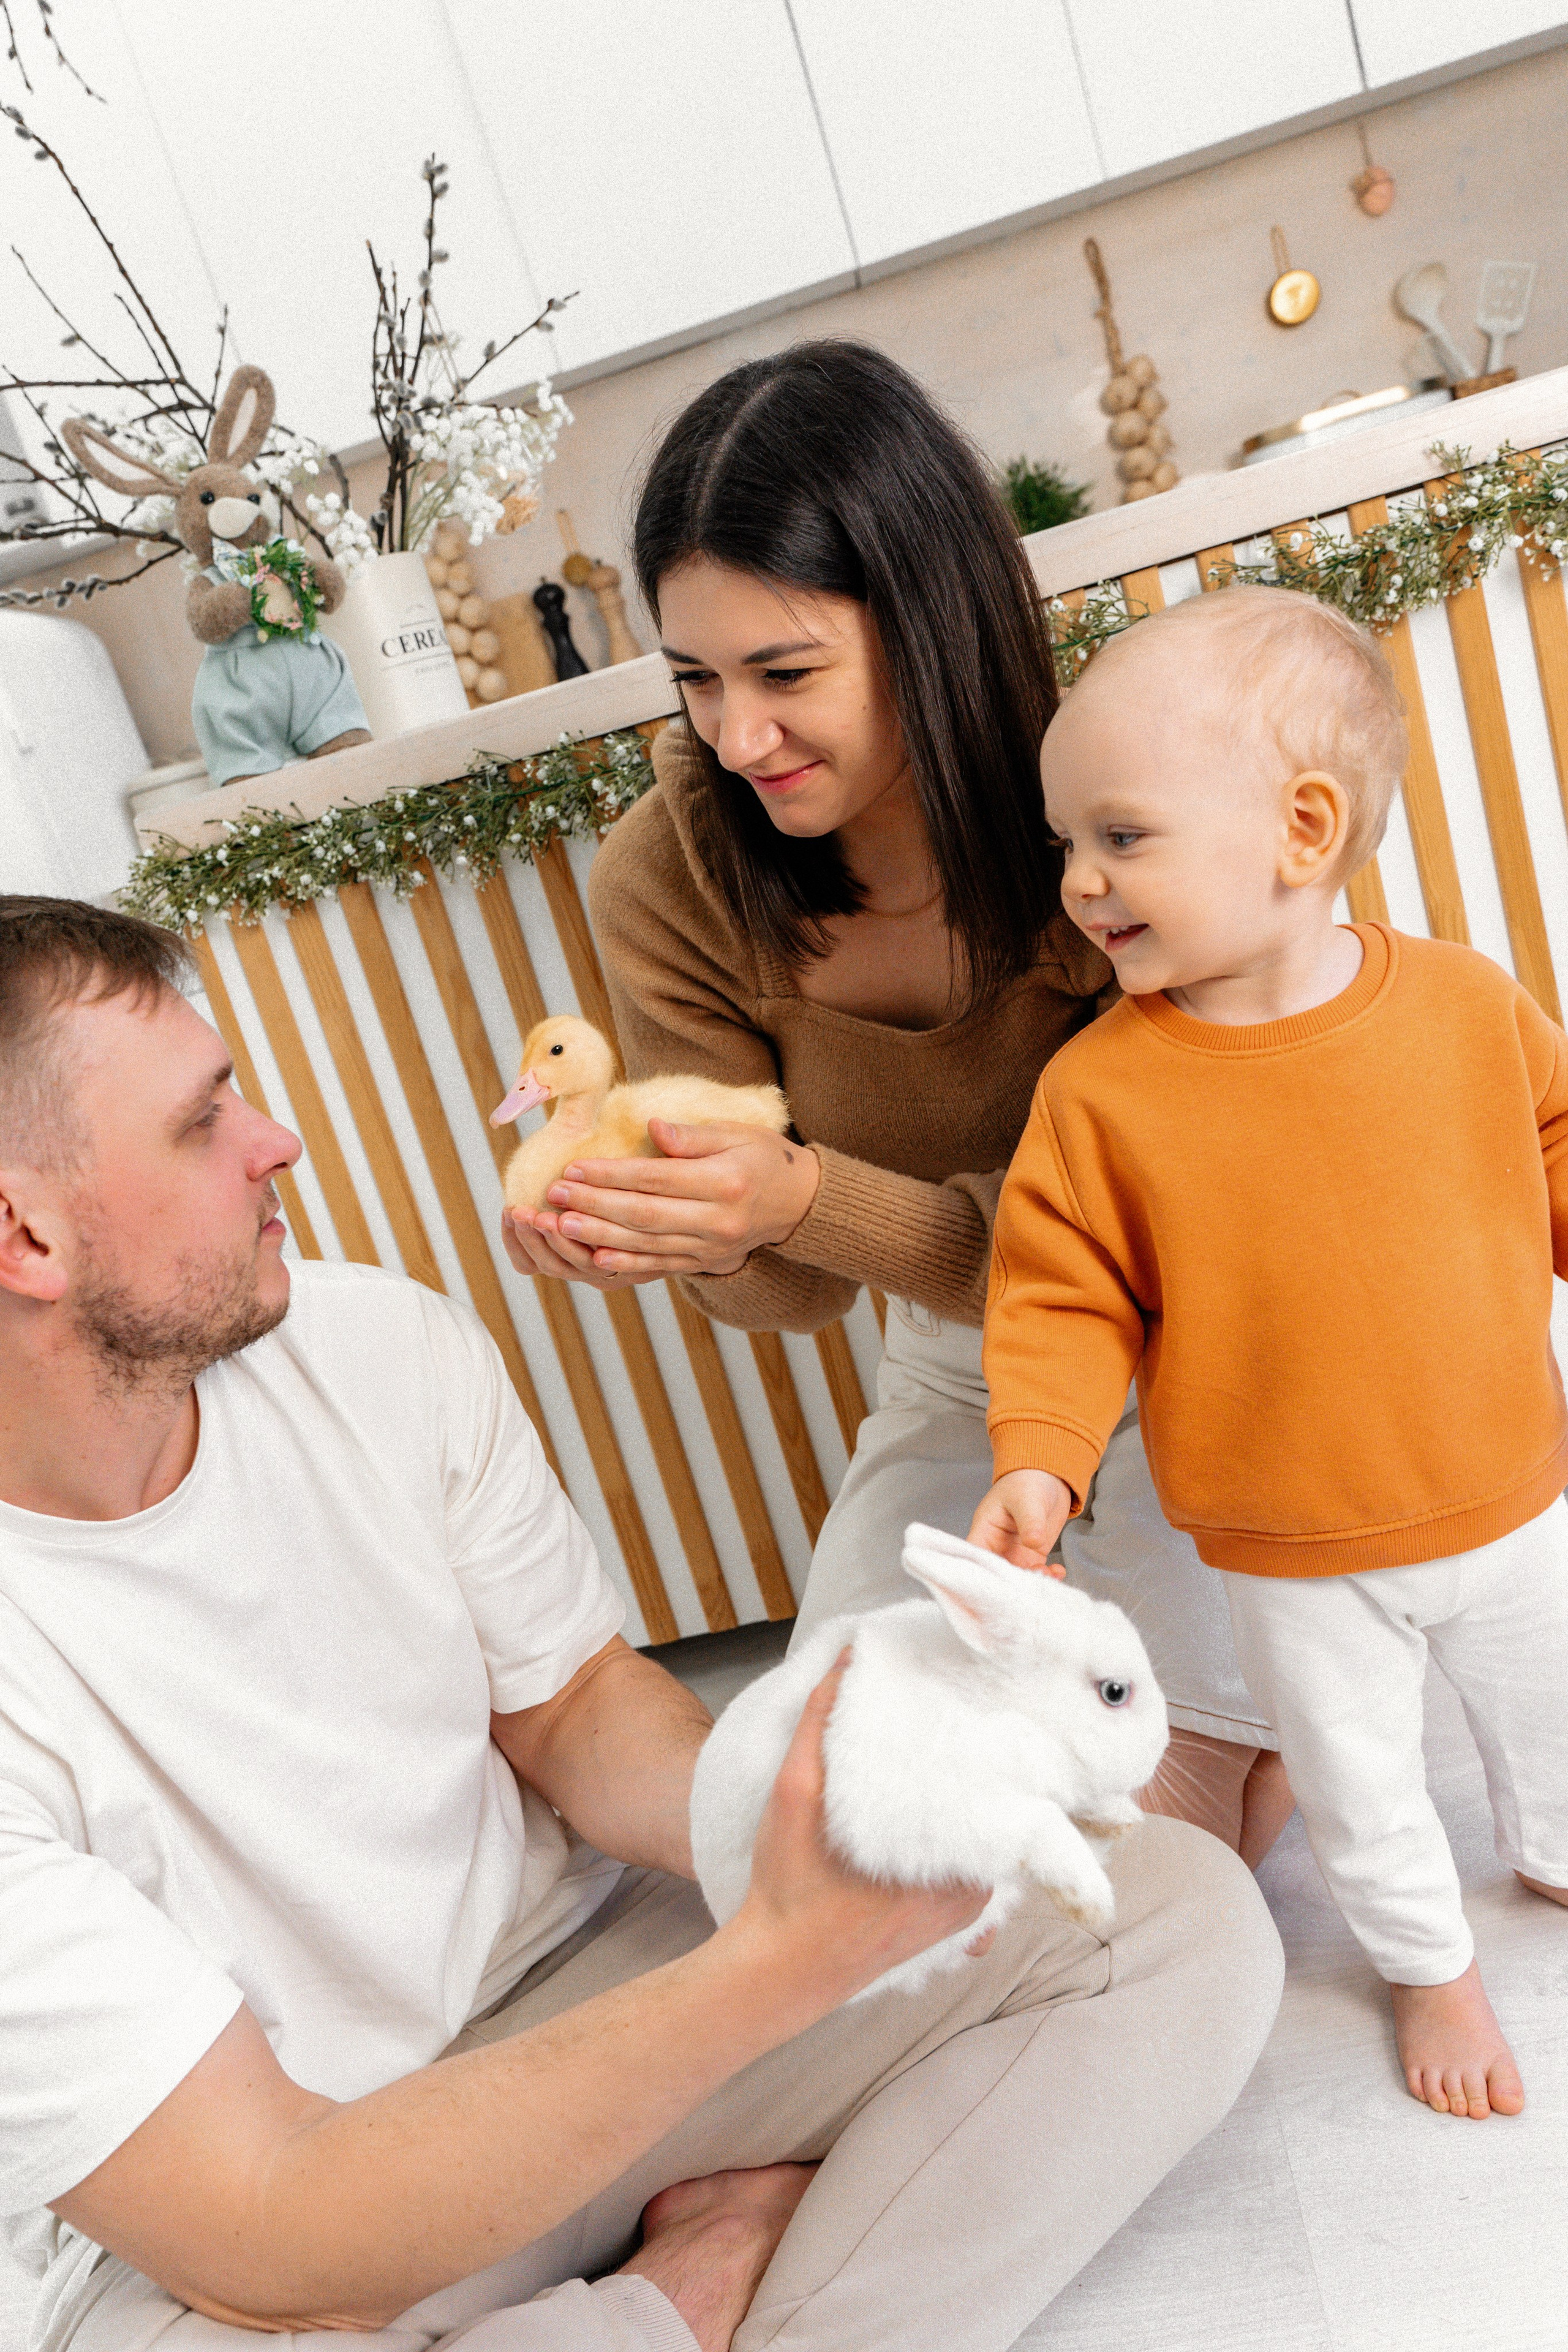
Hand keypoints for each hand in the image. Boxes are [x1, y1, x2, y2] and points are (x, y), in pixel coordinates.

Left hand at [506, 1120, 820, 1284]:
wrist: (798, 1204)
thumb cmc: (764, 1158)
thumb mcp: (738, 1133)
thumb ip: (694, 1136)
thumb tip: (651, 1127)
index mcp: (725, 1181)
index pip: (656, 1178)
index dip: (611, 1175)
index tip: (575, 1168)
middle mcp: (717, 1220)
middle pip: (644, 1215)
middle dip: (594, 1206)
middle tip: (555, 1196)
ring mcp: (710, 1247)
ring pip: (646, 1244)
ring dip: (599, 1236)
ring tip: (561, 1226)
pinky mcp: (705, 1262)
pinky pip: (660, 1266)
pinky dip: (627, 1263)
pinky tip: (596, 1258)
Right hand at [730, 1656, 990, 2010]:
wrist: (783, 1969)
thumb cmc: (788, 1884)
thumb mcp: (793, 1792)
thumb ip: (822, 1723)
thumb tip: (849, 1658)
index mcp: (943, 1850)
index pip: (992, 1780)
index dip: (987, 1738)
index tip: (976, 1704)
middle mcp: (969, 1885)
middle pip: (997, 1808)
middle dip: (984, 1768)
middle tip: (966, 1724)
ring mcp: (967, 1911)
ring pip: (991, 1841)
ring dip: (977, 1806)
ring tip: (955, 1765)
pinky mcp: (957, 1927)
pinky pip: (981, 1871)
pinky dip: (969, 1843)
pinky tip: (942, 1818)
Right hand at [968, 1471, 1072, 1574]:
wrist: (1049, 1477)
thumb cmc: (1028, 1481)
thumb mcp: (1027, 1498)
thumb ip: (1029, 1520)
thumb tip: (1034, 1543)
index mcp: (985, 1531)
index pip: (976, 1557)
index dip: (982, 1574)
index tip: (999, 1584)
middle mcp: (996, 1546)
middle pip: (996, 1573)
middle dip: (1012, 1583)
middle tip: (1032, 1581)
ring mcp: (1014, 1552)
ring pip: (1017, 1577)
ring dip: (1032, 1581)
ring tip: (1049, 1575)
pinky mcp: (1032, 1555)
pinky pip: (1036, 1573)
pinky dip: (1047, 1576)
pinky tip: (1058, 1571)